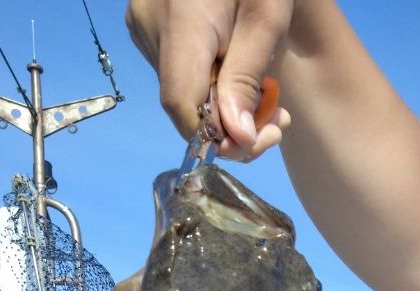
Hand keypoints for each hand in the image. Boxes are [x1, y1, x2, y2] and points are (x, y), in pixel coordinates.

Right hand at [126, 0, 291, 158]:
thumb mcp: (267, 21)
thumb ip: (248, 80)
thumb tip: (237, 140)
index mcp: (180, 21)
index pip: (181, 105)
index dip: (216, 136)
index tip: (258, 141)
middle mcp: (149, 25)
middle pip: (184, 103)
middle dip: (233, 124)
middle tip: (277, 120)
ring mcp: (142, 25)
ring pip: (183, 92)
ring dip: (226, 107)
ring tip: (266, 91)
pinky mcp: (145, 26)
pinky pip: (178, 73)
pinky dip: (211, 86)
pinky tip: (236, 70)